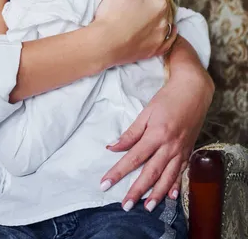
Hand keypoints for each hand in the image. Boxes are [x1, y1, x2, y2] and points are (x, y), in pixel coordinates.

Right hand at [94, 0, 176, 64]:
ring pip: (165, 18)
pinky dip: (169, 32)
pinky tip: (169, 29)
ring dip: (160, 9)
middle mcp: (164, 19)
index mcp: (159, 2)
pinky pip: (168, 39)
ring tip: (153, 3)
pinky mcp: (154, 50)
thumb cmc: (112, 14)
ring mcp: (161, 36)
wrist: (103, 45)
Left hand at [101, 65, 213, 210]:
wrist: (194, 91)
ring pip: (168, 177)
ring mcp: (181, 150)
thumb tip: (113, 147)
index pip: (133, 158)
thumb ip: (131, 133)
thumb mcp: (146, 112)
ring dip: (157, 194)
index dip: (118, 172)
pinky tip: (170, 196)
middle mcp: (169, 146)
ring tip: (147, 207)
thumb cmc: (167, 98)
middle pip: (151, 173)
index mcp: (156, 134)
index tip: (105, 183)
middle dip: (137, 190)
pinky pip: (182, 172)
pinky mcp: (189, 151)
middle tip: (125, 205)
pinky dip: (176, 185)